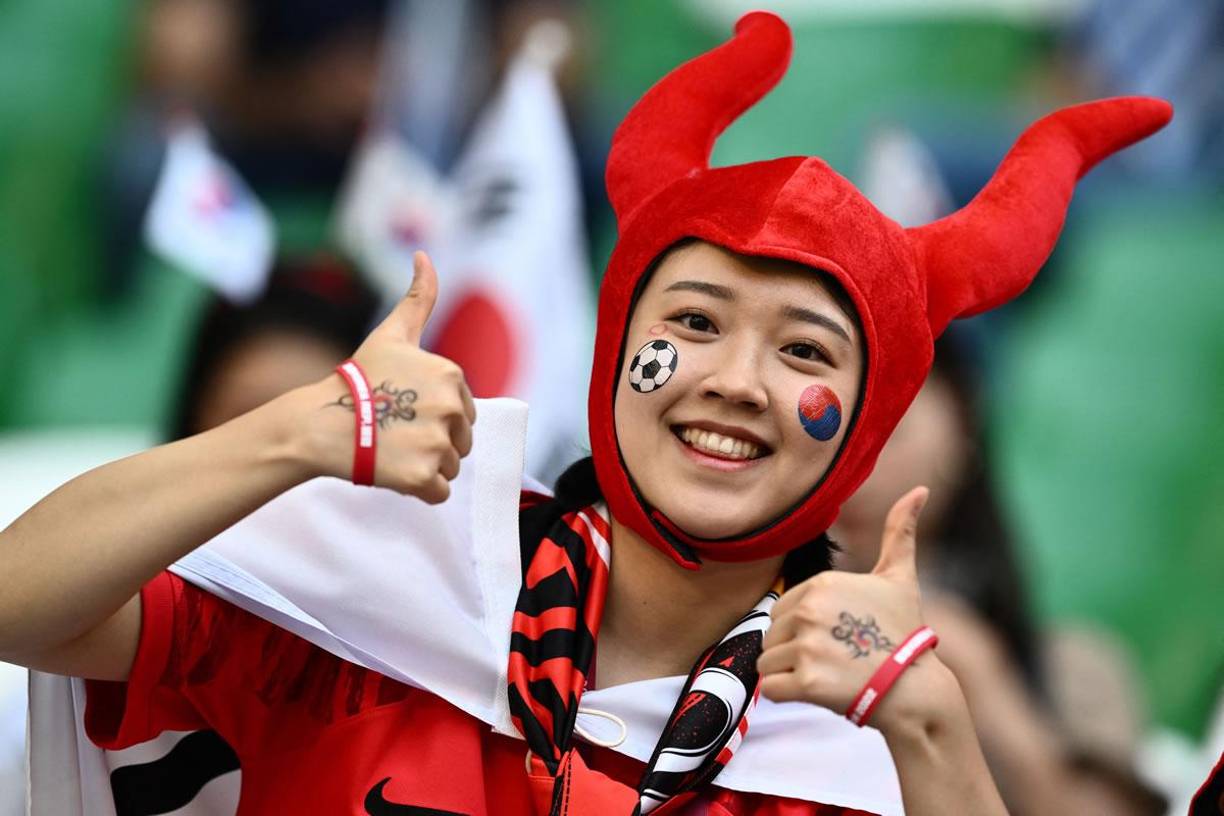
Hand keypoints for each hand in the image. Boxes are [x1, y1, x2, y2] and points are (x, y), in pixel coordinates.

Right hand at [306, 251, 476, 502]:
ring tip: (393, 451)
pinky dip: (419, 490)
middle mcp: (451, 407)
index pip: (463, 410)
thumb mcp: (391, 333)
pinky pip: (439, 493)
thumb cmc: (357, 380)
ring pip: (451, 467)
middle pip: (461, 440)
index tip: (402, 410)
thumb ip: (418, 297)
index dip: (433, 415)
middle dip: (433, 441)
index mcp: (451, 375)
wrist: (319, 423)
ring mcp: (438, 443)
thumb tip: (425, 254)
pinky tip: (394, 472)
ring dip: (426, 466)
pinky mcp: (425, 476)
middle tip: (395, 433)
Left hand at [758, 486, 939, 730]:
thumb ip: (899, 532)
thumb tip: (920, 489)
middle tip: (831, 659)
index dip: (802, 627)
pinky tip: (815, 692)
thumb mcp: (899, 578)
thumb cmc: (903, 632)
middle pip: (771, 634)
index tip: (835, 637)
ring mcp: (808, 647)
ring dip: (789, 674)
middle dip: (793, 650)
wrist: (916, 689)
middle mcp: (811, 611)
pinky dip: (785, 694)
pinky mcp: (807, 683)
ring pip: (766, 661)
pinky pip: (769, 688)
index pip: (783, 609)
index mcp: (823, 584)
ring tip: (825, 675)